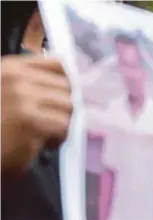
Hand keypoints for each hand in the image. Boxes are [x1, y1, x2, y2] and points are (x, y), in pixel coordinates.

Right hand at [1, 55, 71, 177]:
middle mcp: (15, 79)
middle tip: (48, 123)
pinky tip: (41, 144)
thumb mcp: (7, 93)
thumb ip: (32, 83)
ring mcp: (22, 99)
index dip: (66, 82)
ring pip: (68, 106)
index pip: (57, 64)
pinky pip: (63, 126)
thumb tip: (69, 81)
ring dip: (60, 124)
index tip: (62, 97)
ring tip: (42, 134)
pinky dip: (57, 138)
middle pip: (66, 87)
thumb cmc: (0, 129)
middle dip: (62, 108)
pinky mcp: (29, 121)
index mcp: (10, 68)